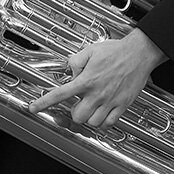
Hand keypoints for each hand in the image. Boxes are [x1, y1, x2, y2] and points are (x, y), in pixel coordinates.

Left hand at [29, 29, 165, 129]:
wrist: (139, 53)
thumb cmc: (116, 51)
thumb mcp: (91, 50)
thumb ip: (76, 61)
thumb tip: (70, 71)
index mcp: (87, 79)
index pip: (60, 94)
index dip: (44, 102)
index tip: (33, 107)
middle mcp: (97, 93)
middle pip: (78, 116)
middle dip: (75, 112)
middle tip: (78, 104)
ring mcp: (111, 101)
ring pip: (93, 123)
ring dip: (89, 117)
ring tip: (92, 107)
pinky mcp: (123, 105)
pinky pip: (109, 123)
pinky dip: (103, 122)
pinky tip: (103, 113)